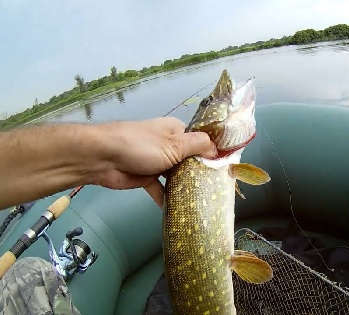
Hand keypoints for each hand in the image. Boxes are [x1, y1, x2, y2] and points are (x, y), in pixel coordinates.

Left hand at [93, 117, 216, 206]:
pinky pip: (160, 189)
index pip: (200, 141)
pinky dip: (166, 198)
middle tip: (216, 189)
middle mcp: (168, 145)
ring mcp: (156, 162)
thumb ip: (198, 146)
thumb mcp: (175, 144)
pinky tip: (177, 209)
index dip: (212, 154)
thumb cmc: (140, 145)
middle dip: (200, 173)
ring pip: (176, 176)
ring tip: (202, 200)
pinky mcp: (145, 177)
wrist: (102, 157)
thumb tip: (218, 150)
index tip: (226, 169)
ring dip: (184, 186)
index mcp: (176, 131)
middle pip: (189, 160)